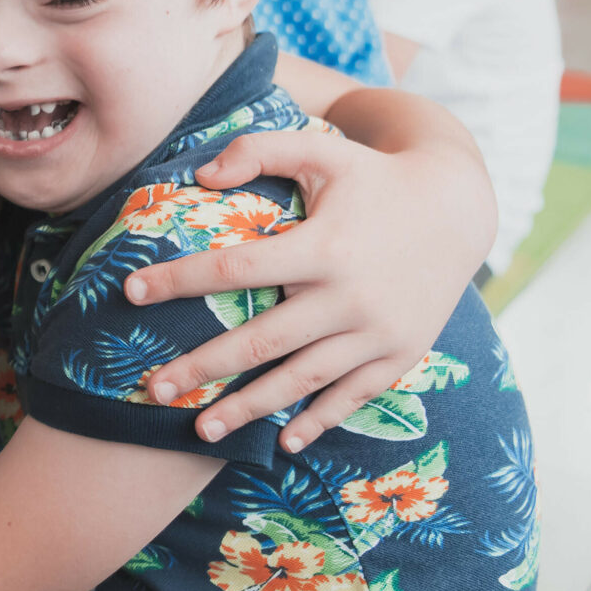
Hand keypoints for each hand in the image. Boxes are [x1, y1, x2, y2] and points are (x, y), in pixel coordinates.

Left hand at [130, 128, 491, 451]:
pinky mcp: (400, 354)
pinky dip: (319, 420)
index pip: (236, 268)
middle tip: (152, 389)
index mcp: (323, 247)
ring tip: (200, 428)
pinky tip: (284, 441)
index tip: (131, 292)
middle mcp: (349, 297)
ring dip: (249, 408)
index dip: (180, 280)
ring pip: (301, 379)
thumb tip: (200, 176)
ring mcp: (378, 332)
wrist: (459, 208)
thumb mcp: (321, 150)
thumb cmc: (374, 177)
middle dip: (202, 368)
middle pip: (261, 341)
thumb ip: (259, 150)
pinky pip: (352, 396)